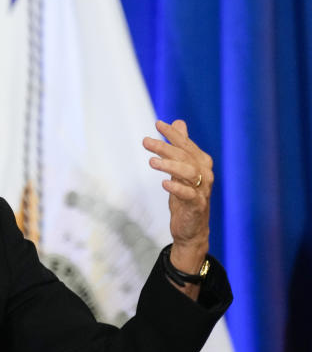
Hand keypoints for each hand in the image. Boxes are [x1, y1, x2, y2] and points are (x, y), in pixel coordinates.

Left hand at [142, 119, 212, 271]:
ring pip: (189, 172)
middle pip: (185, 156)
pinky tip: (164, 183)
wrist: (191, 228)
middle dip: (165, 147)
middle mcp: (205, 174)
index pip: (186, 144)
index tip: (158, 124)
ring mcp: (202, 190)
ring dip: (170, 165)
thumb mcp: (180, 170)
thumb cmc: (184, 196)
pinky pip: (189, 194)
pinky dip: (177, 188)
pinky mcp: (197, 206)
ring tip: (152, 162)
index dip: (173, 134)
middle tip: (146, 142)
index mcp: (201, 163)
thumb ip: (180, 147)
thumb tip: (178, 122)